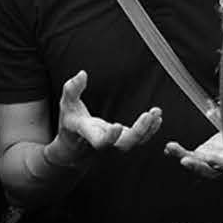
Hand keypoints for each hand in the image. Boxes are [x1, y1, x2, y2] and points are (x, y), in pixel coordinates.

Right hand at [45, 71, 163, 169]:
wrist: (74, 148)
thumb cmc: (70, 123)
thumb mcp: (66, 105)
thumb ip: (72, 89)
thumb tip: (82, 74)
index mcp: (88, 134)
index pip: (100, 141)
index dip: (110, 137)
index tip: (119, 126)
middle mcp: (104, 143)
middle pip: (123, 145)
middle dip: (138, 132)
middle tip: (147, 115)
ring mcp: (114, 144)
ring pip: (134, 143)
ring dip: (147, 129)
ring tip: (156, 112)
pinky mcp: (122, 141)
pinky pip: (139, 140)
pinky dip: (149, 130)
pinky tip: (157, 118)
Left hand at [166, 132, 222, 178]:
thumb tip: (212, 111)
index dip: (219, 162)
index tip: (209, 158)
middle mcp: (221, 164)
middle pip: (208, 169)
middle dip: (196, 165)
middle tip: (184, 161)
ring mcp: (209, 162)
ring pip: (195, 163)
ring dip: (182, 155)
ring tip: (170, 147)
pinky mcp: (200, 157)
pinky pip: (188, 156)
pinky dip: (178, 152)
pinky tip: (168, 148)